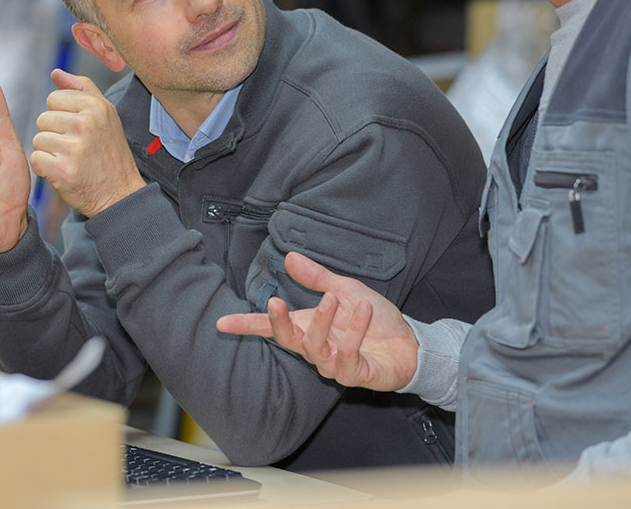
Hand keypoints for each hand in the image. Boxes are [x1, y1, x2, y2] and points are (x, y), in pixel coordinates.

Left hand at [29, 69, 146, 216]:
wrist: (120, 193)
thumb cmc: (110, 152)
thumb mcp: (105, 114)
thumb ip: (80, 88)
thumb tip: (56, 73)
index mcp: (96, 106)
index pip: (54, 98)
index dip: (61, 115)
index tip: (77, 130)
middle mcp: (86, 123)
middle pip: (43, 118)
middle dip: (53, 134)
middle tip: (74, 148)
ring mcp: (74, 147)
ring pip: (38, 139)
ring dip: (49, 152)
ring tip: (69, 159)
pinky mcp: (63, 170)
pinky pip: (36, 159)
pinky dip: (44, 168)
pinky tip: (62, 171)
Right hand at [216, 251, 418, 391]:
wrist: (409, 344)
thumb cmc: (374, 320)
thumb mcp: (345, 290)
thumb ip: (317, 278)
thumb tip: (289, 257)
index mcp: (309, 326)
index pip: (271, 328)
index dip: (246, 326)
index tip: (221, 322)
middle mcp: (316, 347)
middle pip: (287, 340)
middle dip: (278, 323)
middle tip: (274, 302)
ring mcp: (334, 364)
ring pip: (315, 348)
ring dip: (323, 321)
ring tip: (335, 298)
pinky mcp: (355, 375)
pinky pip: (347, 355)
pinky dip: (355, 330)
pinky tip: (365, 310)